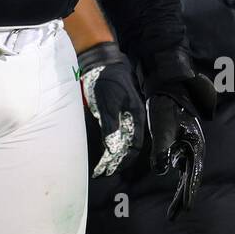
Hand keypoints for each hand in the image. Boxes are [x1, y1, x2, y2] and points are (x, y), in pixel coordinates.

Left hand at [76, 42, 144, 176]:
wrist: (99, 61)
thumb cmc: (105, 81)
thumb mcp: (107, 105)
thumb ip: (111, 127)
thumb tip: (114, 150)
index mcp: (135, 117)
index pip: (133, 146)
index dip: (122, 160)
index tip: (110, 170)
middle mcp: (131, 118)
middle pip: (127, 145)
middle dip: (116, 161)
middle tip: (102, 172)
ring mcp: (121, 114)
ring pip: (120, 140)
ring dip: (111, 154)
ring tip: (101, 166)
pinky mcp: (111, 111)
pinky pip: (113, 132)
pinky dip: (108, 143)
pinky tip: (102, 150)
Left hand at [140, 46, 216, 221]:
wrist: (167, 87)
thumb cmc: (165, 106)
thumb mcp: (161, 127)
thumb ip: (161, 149)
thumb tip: (160, 171)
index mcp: (194, 146)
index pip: (192, 175)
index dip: (188, 193)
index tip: (186, 209)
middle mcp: (194, 148)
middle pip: (190, 178)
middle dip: (183, 197)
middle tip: (175, 216)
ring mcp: (189, 145)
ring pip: (186, 172)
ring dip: (181, 189)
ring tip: (175, 208)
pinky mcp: (181, 141)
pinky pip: (180, 163)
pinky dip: (177, 174)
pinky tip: (172, 178)